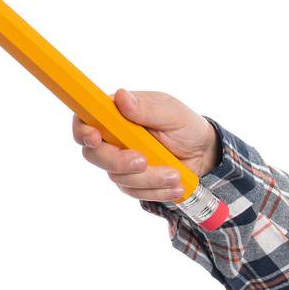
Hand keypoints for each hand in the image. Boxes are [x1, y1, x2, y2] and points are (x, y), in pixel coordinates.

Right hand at [70, 88, 220, 201]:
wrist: (204, 154)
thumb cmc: (186, 127)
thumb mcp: (172, 113)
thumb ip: (146, 108)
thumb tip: (121, 97)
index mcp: (116, 115)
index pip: (85, 121)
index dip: (83, 131)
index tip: (96, 138)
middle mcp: (113, 139)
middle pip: (95, 155)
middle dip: (118, 162)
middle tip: (143, 161)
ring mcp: (122, 162)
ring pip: (118, 177)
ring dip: (148, 179)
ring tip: (175, 174)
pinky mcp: (134, 182)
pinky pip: (135, 192)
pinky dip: (156, 191)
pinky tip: (176, 185)